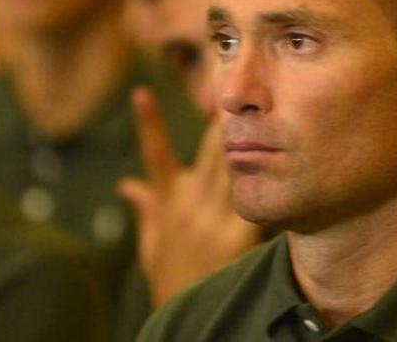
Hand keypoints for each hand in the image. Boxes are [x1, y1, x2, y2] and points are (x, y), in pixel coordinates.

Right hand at [119, 87, 263, 307]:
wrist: (188, 307)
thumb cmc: (172, 273)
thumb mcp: (151, 242)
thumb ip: (145, 209)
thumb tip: (124, 184)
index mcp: (167, 200)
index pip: (154, 153)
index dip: (147, 121)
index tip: (141, 92)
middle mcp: (189, 203)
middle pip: (210, 151)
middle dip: (223, 121)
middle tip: (235, 89)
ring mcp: (212, 217)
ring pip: (232, 166)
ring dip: (246, 140)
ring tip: (256, 110)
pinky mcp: (237, 234)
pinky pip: (251, 197)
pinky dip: (261, 179)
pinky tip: (272, 159)